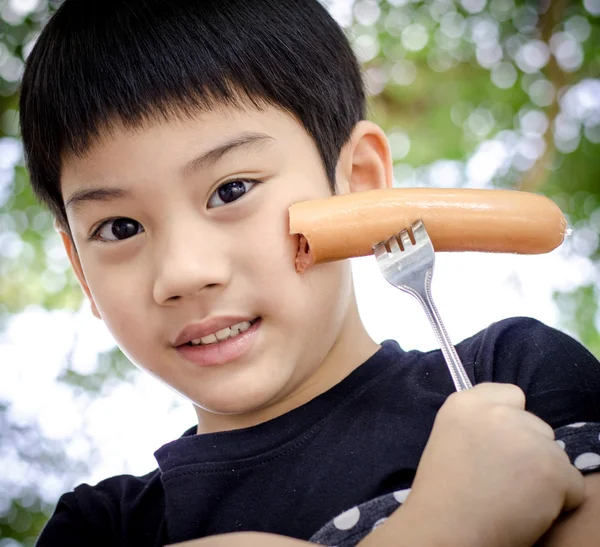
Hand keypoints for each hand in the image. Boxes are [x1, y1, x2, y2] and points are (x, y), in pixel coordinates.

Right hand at [361, 383, 583, 546]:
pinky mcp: (552, 469)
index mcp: (464, 403)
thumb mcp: (449, 438)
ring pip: (556, 454)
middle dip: (529, 450)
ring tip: (514, 497)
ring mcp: (527, 438)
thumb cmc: (442, 494)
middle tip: (505, 478)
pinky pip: (573, 484)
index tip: (499, 445)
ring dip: (544, 475)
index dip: (510, 420)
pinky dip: (559, 501)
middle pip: (536, 425)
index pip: (510, 394)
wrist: (444, 531)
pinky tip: (527, 511)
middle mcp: (497, 412)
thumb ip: (479, 424)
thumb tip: (512, 428)